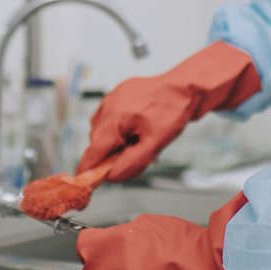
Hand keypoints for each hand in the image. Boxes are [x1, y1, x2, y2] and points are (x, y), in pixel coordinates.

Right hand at [77, 42, 260, 181]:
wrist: (185, 88)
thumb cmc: (173, 110)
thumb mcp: (155, 144)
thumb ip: (132, 163)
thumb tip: (112, 176)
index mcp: (115, 118)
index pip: (93, 151)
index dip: (88, 169)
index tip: (85, 181)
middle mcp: (109, 105)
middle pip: (97, 141)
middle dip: (109, 153)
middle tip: (132, 154)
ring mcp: (112, 97)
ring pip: (101, 128)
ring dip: (113, 140)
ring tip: (137, 138)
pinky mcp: (118, 93)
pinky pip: (109, 116)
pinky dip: (117, 127)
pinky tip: (136, 127)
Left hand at [78, 192, 261, 269]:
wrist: (200, 263)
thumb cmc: (177, 242)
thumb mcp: (143, 224)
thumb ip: (118, 234)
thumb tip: (109, 240)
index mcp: (108, 245)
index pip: (83, 244)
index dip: (92, 242)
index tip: (98, 242)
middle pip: (91, 267)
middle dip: (103, 261)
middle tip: (124, 255)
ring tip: (140, 267)